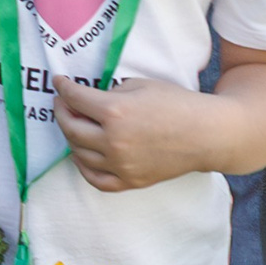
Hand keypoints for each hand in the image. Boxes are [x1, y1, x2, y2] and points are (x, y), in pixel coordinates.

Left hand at [53, 75, 216, 190]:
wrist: (206, 134)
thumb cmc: (177, 103)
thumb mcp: (141, 85)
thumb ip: (112, 92)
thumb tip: (92, 100)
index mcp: (115, 112)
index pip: (75, 99)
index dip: (63, 88)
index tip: (59, 83)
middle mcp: (113, 141)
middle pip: (71, 128)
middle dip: (62, 112)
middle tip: (62, 103)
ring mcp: (121, 165)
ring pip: (79, 154)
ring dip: (71, 137)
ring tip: (74, 125)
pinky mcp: (130, 181)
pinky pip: (95, 179)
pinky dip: (83, 167)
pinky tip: (82, 155)